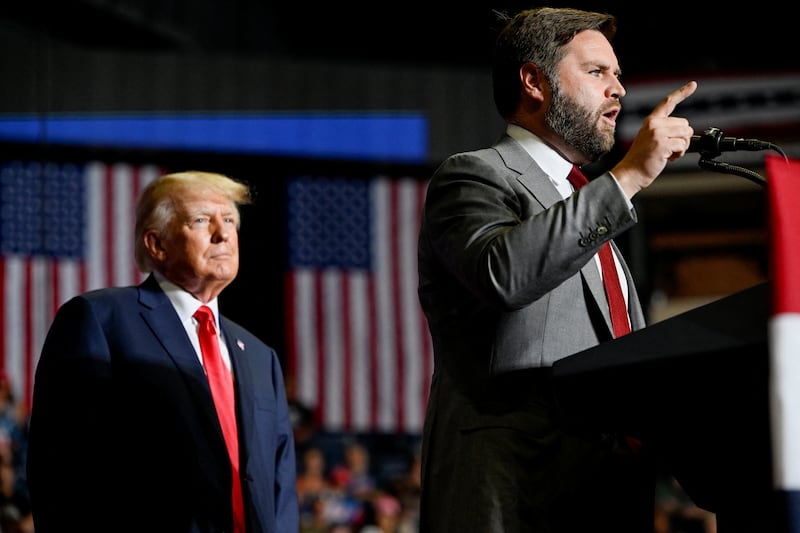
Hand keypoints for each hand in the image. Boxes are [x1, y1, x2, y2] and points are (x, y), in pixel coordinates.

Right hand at [612, 81, 697, 197]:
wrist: (630, 173)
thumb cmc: (641, 160)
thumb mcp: (650, 139)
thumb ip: (665, 130)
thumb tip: (686, 131)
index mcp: (650, 121)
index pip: (668, 102)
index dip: (682, 92)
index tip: (693, 84)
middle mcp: (654, 124)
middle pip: (684, 124)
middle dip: (682, 138)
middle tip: (669, 148)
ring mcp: (658, 133)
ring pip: (686, 134)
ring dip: (682, 146)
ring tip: (668, 153)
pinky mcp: (662, 144)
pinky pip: (683, 145)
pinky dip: (679, 154)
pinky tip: (667, 158)